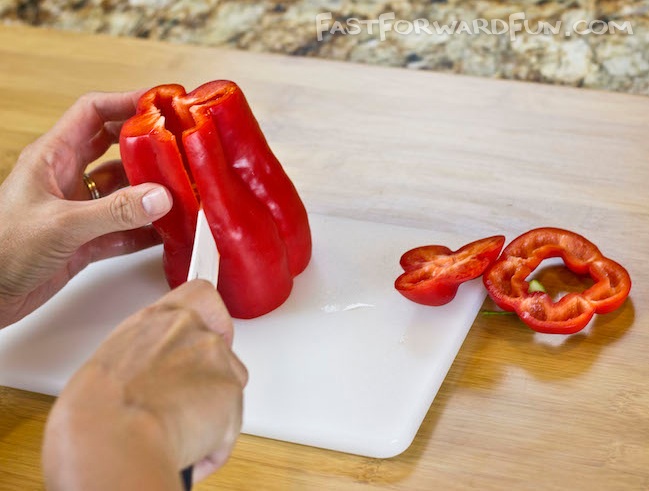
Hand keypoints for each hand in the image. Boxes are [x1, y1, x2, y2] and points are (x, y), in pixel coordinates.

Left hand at [0, 91, 171, 327]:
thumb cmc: (1, 249)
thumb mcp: (61, 224)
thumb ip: (114, 211)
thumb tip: (159, 197)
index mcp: (53, 158)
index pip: (93, 114)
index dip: (125, 102)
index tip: (159, 104)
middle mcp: (68, 179)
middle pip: (115, 150)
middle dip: (147, 147)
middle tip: (179, 147)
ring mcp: (79, 211)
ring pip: (124, 192)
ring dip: (151, 193)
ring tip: (182, 192)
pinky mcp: (86, 241)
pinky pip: (124, 230)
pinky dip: (146, 231)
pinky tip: (167, 233)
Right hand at [42, 280, 247, 489]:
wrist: (114, 436)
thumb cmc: (98, 410)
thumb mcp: (114, 362)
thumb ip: (147, 355)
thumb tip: (153, 377)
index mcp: (158, 318)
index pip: (201, 294)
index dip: (210, 318)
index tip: (209, 331)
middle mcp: (192, 330)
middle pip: (220, 348)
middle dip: (208, 375)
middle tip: (184, 401)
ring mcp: (216, 358)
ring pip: (229, 384)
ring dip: (213, 408)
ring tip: (178, 429)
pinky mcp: (232, 390)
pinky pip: (230, 422)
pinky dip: (214, 441)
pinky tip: (187, 446)